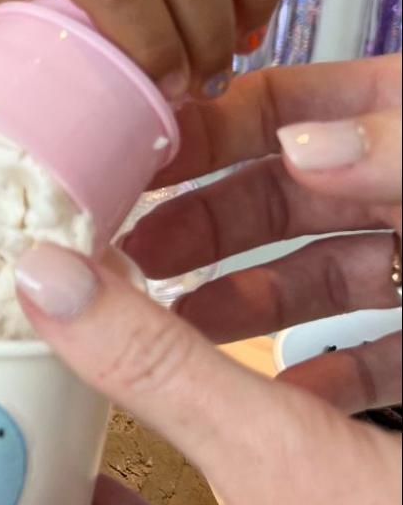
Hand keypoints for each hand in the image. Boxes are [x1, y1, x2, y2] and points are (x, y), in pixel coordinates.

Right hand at [127, 56, 400, 412]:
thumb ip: (390, 150)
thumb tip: (296, 146)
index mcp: (401, 120)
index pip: (286, 106)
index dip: (207, 128)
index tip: (131, 159)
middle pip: (284, 197)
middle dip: (202, 227)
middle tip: (129, 257)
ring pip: (319, 279)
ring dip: (242, 305)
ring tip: (173, 333)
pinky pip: (374, 356)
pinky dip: (322, 378)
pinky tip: (274, 398)